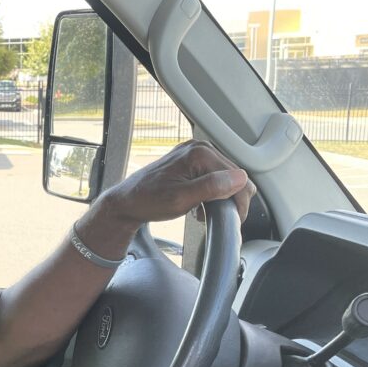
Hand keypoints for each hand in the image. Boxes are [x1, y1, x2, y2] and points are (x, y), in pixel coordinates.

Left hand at [100, 140, 254, 228]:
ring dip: (220, 197)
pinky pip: (213, 175)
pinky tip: (200, 204)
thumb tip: (239, 179)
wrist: (127, 201)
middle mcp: (199, 147)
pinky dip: (211, 192)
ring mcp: (194, 152)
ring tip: (204, 211)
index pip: (237, 176)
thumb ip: (211, 187)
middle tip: (216, 216)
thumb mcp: (181, 199)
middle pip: (234, 175)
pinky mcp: (190, 160)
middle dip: (230, 199)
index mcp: (200, 153)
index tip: (235, 219)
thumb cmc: (148, 201)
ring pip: (225, 177)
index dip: (240, 200)